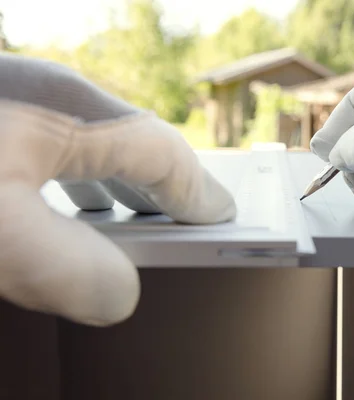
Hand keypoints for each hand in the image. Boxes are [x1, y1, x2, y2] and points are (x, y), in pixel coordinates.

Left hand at [0, 53, 235, 325]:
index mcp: (66, 107)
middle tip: (188, 226)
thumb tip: (119, 293)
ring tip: (134, 222)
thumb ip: (66, 267)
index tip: (222, 219)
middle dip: (167, 189)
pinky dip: (84, 178)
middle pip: (136, 141)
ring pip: (97, 141)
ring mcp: (22, 97)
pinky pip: (62, 143)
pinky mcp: (2, 112)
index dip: (199, 192)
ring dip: (124, 184)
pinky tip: (67, 202)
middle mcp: (49, 93)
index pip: (161, 152)